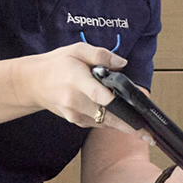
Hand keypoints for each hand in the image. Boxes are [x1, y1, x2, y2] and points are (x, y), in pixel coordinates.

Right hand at [21, 44, 138, 134]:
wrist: (34, 83)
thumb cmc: (57, 64)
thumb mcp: (77, 50)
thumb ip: (101, 55)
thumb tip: (122, 63)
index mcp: (77, 80)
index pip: (97, 94)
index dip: (114, 100)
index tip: (132, 106)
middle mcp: (76, 101)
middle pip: (106, 115)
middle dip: (129, 123)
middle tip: (148, 133)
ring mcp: (75, 114)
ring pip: (105, 122)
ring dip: (123, 124)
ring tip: (142, 127)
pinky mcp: (76, 121)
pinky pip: (99, 123)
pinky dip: (111, 120)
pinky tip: (122, 117)